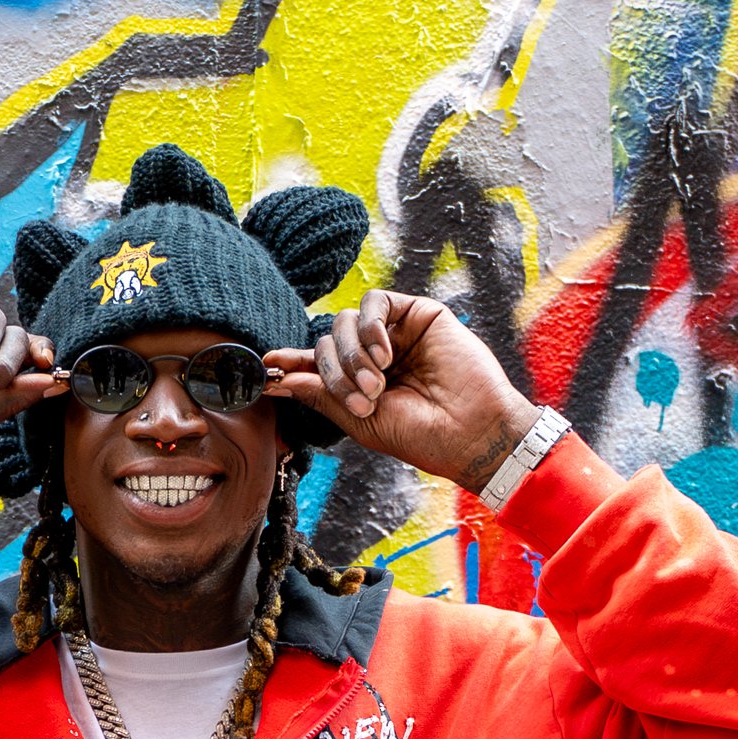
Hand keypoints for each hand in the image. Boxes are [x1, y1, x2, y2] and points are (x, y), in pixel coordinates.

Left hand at [268, 291, 539, 493]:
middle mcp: (372, 356)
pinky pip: (375, 303)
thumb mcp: (361, 421)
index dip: (290, 363)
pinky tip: (386, 355)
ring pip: (343, 322)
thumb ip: (322, 396)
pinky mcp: (416, 314)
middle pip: (325, 343)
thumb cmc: (421, 435)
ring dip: (352, 355)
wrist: (472, 432)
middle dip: (333, 372)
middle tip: (362, 400)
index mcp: (358, 384)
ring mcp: (394, 334)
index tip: (265, 367)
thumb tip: (280, 379)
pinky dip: (370, 328)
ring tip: (377, 383)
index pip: (316, 365)